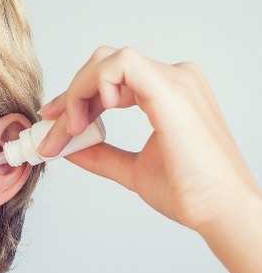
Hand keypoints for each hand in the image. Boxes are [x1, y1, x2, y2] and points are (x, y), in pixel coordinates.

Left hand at [37, 46, 258, 232]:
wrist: (219, 211)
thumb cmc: (189, 191)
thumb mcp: (132, 168)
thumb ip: (101, 154)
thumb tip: (68, 147)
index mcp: (169, 92)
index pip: (112, 78)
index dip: (76, 97)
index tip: (53, 123)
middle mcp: (175, 79)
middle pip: (105, 65)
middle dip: (71, 95)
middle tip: (52, 129)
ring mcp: (176, 81)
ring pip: (107, 61)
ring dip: (77, 94)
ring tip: (73, 129)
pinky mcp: (171, 91)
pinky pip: (121, 65)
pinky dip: (95, 85)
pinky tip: (91, 116)